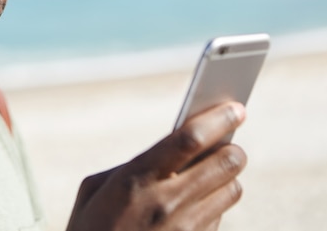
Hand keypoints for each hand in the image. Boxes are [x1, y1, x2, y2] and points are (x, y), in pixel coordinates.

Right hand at [66, 102, 246, 230]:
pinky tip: (195, 205)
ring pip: (232, 190)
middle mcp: (166, 203)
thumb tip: (168, 153)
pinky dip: (214, 205)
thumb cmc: (90, 230)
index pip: (189, 139)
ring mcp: (185, 230)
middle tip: (228, 143)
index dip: (218, 119)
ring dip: (225, 177)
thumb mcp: (95, 190)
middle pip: (226, 163)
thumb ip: (133, 166)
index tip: (236, 108)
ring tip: (208, 174)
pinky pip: (220, 217)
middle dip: (232, 148)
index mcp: (136, 179)